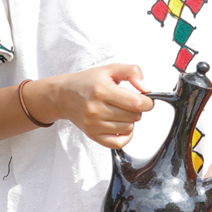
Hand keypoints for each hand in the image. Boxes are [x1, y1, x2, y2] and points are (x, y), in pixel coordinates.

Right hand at [35, 63, 154, 148]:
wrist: (63, 96)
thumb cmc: (88, 81)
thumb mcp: (110, 69)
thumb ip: (132, 72)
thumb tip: (146, 88)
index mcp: (103, 90)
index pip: (137, 103)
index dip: (148, 102)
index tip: (145, 98)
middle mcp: (97, 109)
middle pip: (135, 116)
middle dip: (138, 109)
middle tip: (129, 102)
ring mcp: (94, 125)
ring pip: (129, 128)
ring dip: (131, 120)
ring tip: (121, 111)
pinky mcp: (92, 135)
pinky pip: (119, 143)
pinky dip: (126, 136)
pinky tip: (121, 125)